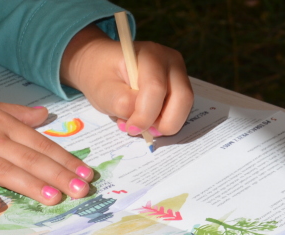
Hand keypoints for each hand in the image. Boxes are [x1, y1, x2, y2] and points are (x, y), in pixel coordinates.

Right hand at [0, 77, 95, 211]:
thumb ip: (17, 114)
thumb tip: (44, 115)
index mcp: (4, 126)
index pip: (41, 145)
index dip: (65, 160)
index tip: (86, 174)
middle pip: (30, 160)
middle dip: (58, 176)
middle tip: (81, 190)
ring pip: (6, 171)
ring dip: (31, 185)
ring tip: (54, 198)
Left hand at [60, 25, 193, 137]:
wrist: (102, 65)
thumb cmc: (101, 74)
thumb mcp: (103, 90)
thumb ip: (123, 104)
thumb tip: (142, 120)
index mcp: (150, 54)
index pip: (156, 88)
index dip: (146, 115)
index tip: (130, 128)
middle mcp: (171, 61)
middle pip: (182, 99)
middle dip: (162, 123)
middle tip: (140, 129)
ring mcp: (179, 74)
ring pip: (183, 108)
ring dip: (163, 124)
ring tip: (138, 123)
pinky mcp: (179, 88)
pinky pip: (179, 111)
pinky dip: (164, 121)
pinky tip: (145, 119)